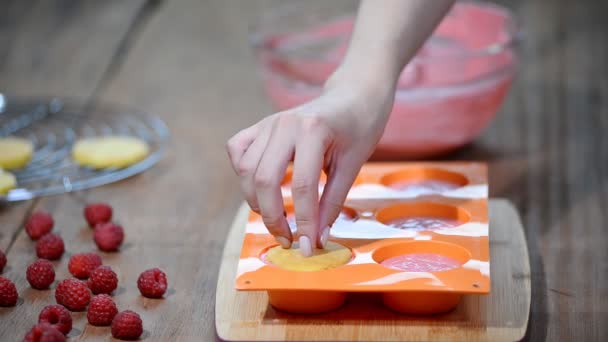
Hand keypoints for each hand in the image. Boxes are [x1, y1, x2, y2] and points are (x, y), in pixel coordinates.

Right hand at [226, 78, 393, 255]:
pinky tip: (260, 186)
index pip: (302, 186)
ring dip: (256, 201)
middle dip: (273, 217)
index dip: (303, 221)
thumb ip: (332, 202)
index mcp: (312, 130)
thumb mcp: (353, 165)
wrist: (354, 94)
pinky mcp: (260, 125)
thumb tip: (316, 238)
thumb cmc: (360, 126)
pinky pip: (238, 151)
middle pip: (265, 180)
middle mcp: (284, 124)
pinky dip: (243, 174)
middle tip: (289, 239)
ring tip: (277, 218)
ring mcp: (268, 123)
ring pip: (246, 169)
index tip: (307, 247)